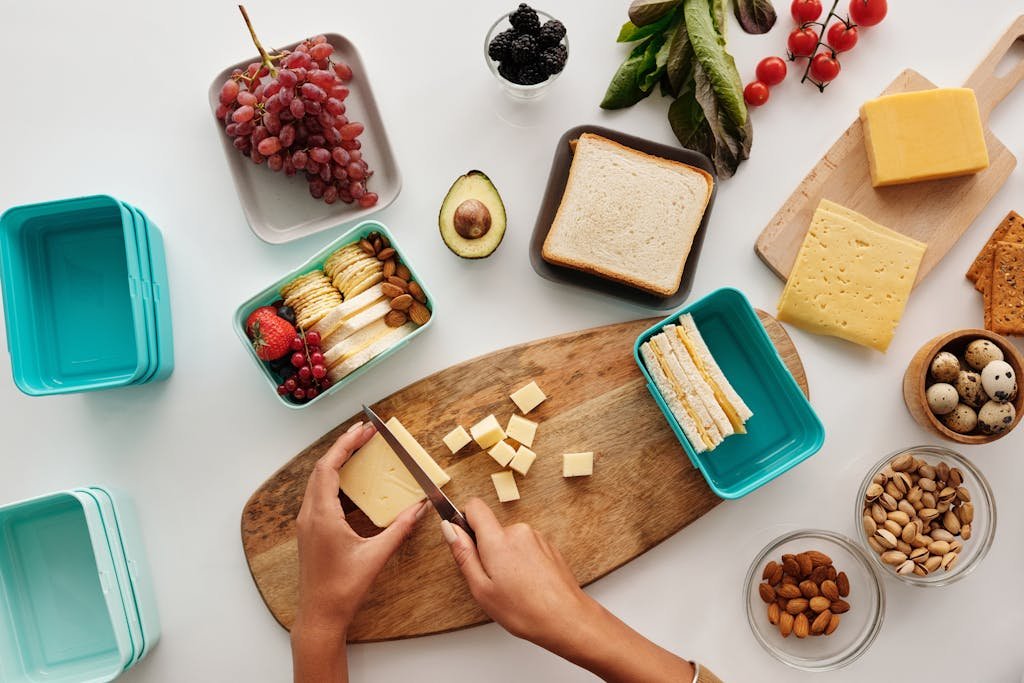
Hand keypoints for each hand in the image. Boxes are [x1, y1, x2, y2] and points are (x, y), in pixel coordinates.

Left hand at [291, 422, 426, 681]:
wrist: (319, 615)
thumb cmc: (342, 589)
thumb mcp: (376, 556)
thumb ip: (400, 528)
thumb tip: (420, 507)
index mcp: (322, 516)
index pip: (330, 467)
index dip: (346, 445)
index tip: (363, 430)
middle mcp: (309, 515)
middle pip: (322, 468)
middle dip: (343, 447)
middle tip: (364, 433)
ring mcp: (307, 523)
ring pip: (317, 480)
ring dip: (337, 462)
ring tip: (358, 450)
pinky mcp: (310, 531)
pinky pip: (318, 494)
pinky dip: (333, 479)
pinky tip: (350, 482)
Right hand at [440, 498, 594, 649]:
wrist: (566, 618)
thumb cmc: (524, 610)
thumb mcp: (481, 588)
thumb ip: (463, 554)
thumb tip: (449, 528)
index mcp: (498, 540)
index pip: (474, 506)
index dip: (464, 520)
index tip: (465, 541)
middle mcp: (519, 532)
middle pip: (492, 528)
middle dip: (487, 549)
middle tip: (493, 580)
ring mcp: (536, 538)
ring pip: (509, 540)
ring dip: (506, 557)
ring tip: (514, 586)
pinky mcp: (549, 546)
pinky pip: (526, 547)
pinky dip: (522, 562)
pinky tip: (528, 584)